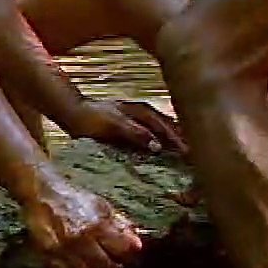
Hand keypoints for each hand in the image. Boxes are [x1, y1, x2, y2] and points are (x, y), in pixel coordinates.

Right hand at [21, 175, 142, 267]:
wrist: (42, 194)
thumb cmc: (74, 199)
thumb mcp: (100, 205)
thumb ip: (119, 224)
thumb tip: (136, 242)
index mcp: (97, 223)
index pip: (122, 248)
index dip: (129, 255)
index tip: (130, 257)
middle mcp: (81, 238)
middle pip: (105, 266)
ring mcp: (64, 249)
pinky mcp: (50, 256)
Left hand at [66, 99, 185, 154]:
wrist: (72, 112)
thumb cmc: (91, 120)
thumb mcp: (113, 127)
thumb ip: (136, 134)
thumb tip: (158, 147)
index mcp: (143, 112)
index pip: (167, 128)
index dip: (179, 141)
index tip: (190, 155)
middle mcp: (144, 112)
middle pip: (169, 125)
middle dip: (182, 138)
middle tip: (195, 154)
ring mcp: (137, 116)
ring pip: (162, 127)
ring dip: (173, 138)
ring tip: (185, 151)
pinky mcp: (131, 123)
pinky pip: (153, 130)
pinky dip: (161, 138)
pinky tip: (163, 148)